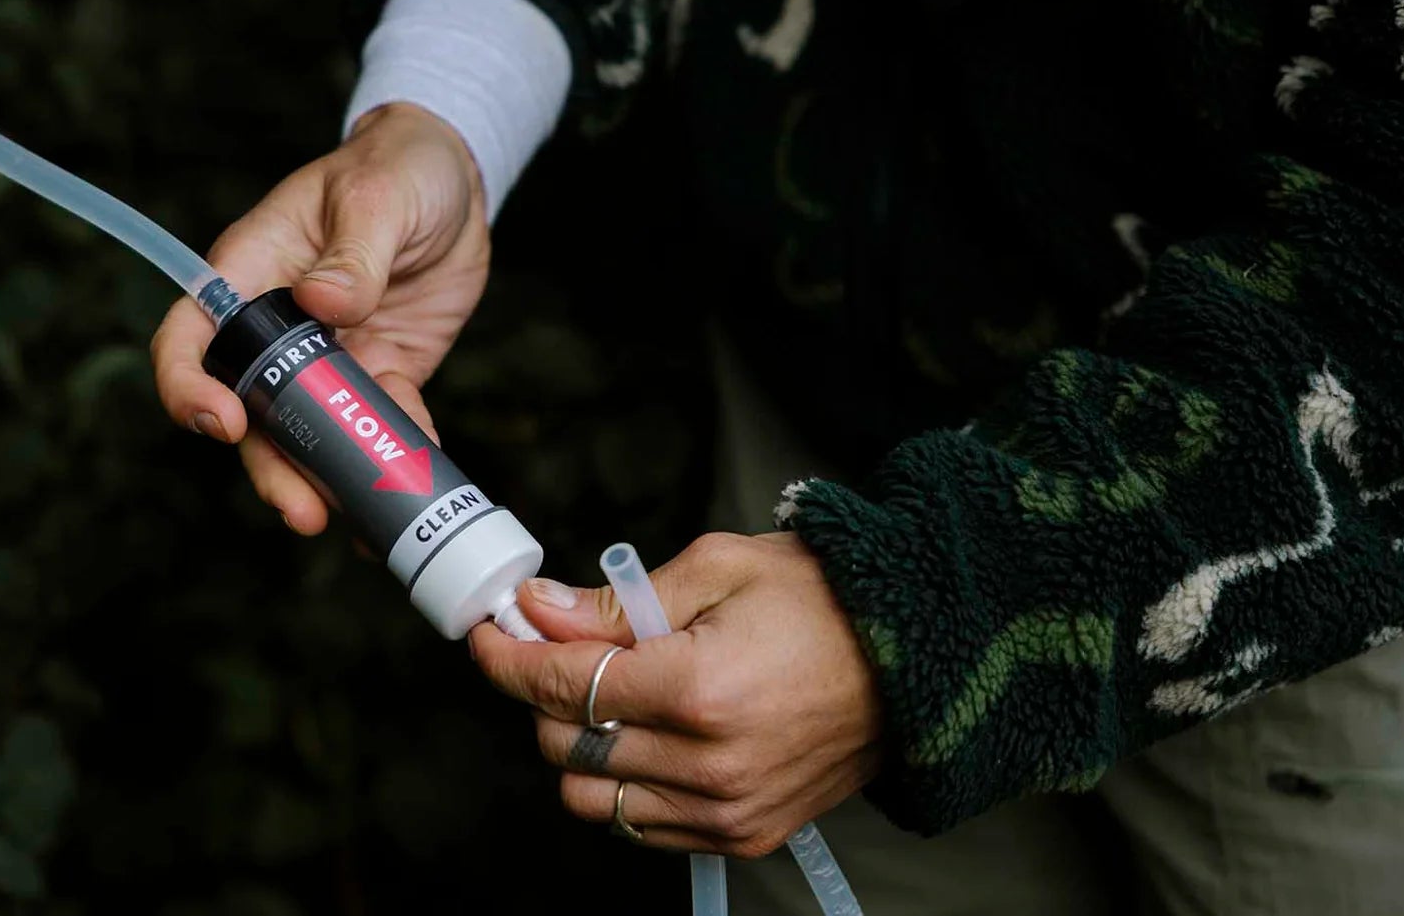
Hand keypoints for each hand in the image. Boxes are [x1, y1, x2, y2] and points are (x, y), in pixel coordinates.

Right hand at [151, 103, 489, 533]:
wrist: (457, 181)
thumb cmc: (398, 167)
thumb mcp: (378, 194)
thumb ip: (353, 252)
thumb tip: (324, 303)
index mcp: (251, 272)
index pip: (192, 336)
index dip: (190, 385)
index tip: (221, 421)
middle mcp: (279, 326)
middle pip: (250, 410)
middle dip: (271, 466)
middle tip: (303, 511)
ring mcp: (328, 358)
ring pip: (308, 435)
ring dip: (324, 481)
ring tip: (350, 526)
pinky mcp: (379, 374)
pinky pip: (376, 429)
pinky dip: (388, 462)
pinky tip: (406, 490)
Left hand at [468, 532, 881, 856]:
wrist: (916, 657)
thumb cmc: (820, 598)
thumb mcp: (716, 567)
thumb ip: (614, 603)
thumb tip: (536, 612)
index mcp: (697, 689)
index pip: (562, 686)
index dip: (508, 658)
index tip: (488, 634)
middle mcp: (709, 764)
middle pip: (566, 748)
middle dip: (543, 697)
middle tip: (554, 651)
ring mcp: (728, 810)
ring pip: (593, 800)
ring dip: (579, 749)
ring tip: (605, 696)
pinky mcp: (745, 835)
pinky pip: (643, 826)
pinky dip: (624, 785)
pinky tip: (644, 735)